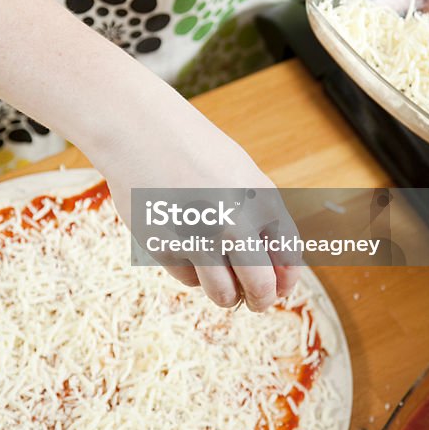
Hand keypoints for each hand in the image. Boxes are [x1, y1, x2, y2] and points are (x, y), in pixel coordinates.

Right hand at [96, 80, 301, 312]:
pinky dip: (188, 268)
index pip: (289, 259)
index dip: (284, 282)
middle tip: (250, 299)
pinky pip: (187, 278)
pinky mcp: (164, 246)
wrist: (139, 129)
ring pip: (223, 294)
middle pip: (260, 288)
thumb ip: (261, 219)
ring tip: (214, 272)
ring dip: (223, 292)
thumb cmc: (193, 151)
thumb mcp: (240, 175)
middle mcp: (235, 220)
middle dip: (258, 300)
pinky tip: (178, 238)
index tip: (276, 287)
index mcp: (262, 199)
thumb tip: (279, 278)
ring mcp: (198, 236)